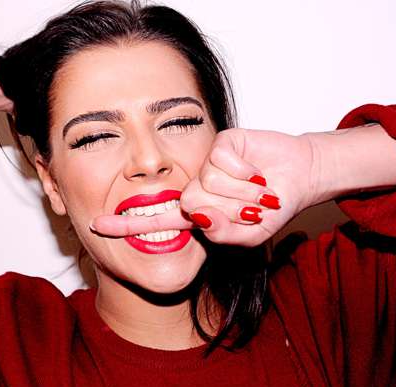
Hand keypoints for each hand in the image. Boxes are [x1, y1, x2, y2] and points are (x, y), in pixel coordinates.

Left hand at [91, 128, 321, 246]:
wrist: (298, 177)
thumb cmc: (271, 209)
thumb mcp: (249, 235)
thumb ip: (223, 234)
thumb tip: (197, 216)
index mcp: (196, 213)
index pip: (156, 222)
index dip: (125, 225)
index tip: (96, 226)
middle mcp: (195, 187)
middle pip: (191, 204)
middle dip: (229, 211)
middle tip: (252, 208)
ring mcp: (204, 164)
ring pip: (206, 184)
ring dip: (241, 194)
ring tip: (257, 190)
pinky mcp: (219, 142)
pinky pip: (221, 162)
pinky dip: (244, 171)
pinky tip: (254, 169)